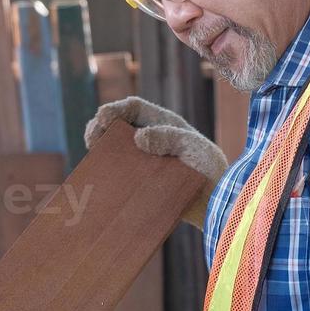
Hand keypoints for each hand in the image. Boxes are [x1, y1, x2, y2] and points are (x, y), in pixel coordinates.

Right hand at [85, 96, 227, 228]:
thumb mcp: (194, 148)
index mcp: (163, 124)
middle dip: (100, 127)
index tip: (103, 118)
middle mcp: (151, 138)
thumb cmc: (209, 170)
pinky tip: (99, 178)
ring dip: (101, 149)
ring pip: (116, 149)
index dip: (116, 109)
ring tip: (93, 156)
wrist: (217, 202)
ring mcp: (145, 159)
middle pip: (118, 126)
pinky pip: (120, 173)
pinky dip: (107, 172)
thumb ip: (169, 138)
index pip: (134, 108)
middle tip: (92, 138)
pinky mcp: (142, 180)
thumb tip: (139, 137)